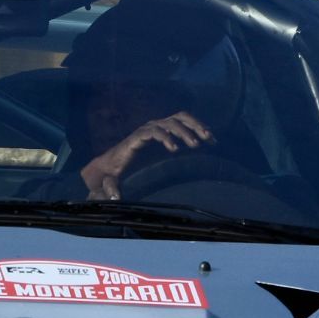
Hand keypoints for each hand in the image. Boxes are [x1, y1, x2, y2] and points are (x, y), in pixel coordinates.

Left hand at [79, 111, 212, 200]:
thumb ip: (110, 189)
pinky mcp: (164, 130)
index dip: (162, 136)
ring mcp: (156, 127)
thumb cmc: (111, 173)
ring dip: (194, 126)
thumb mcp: (108, 182)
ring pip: (178, 119)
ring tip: (208, 138)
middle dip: (182, 131)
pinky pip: (182, 123)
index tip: (174, 149)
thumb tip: (115, 198)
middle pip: (167, 122)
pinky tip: (210, 138)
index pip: (150, 132)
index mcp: (134, 141)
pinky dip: (196, 127)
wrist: (110, 163)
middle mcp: (146, 129)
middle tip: (196, 145)